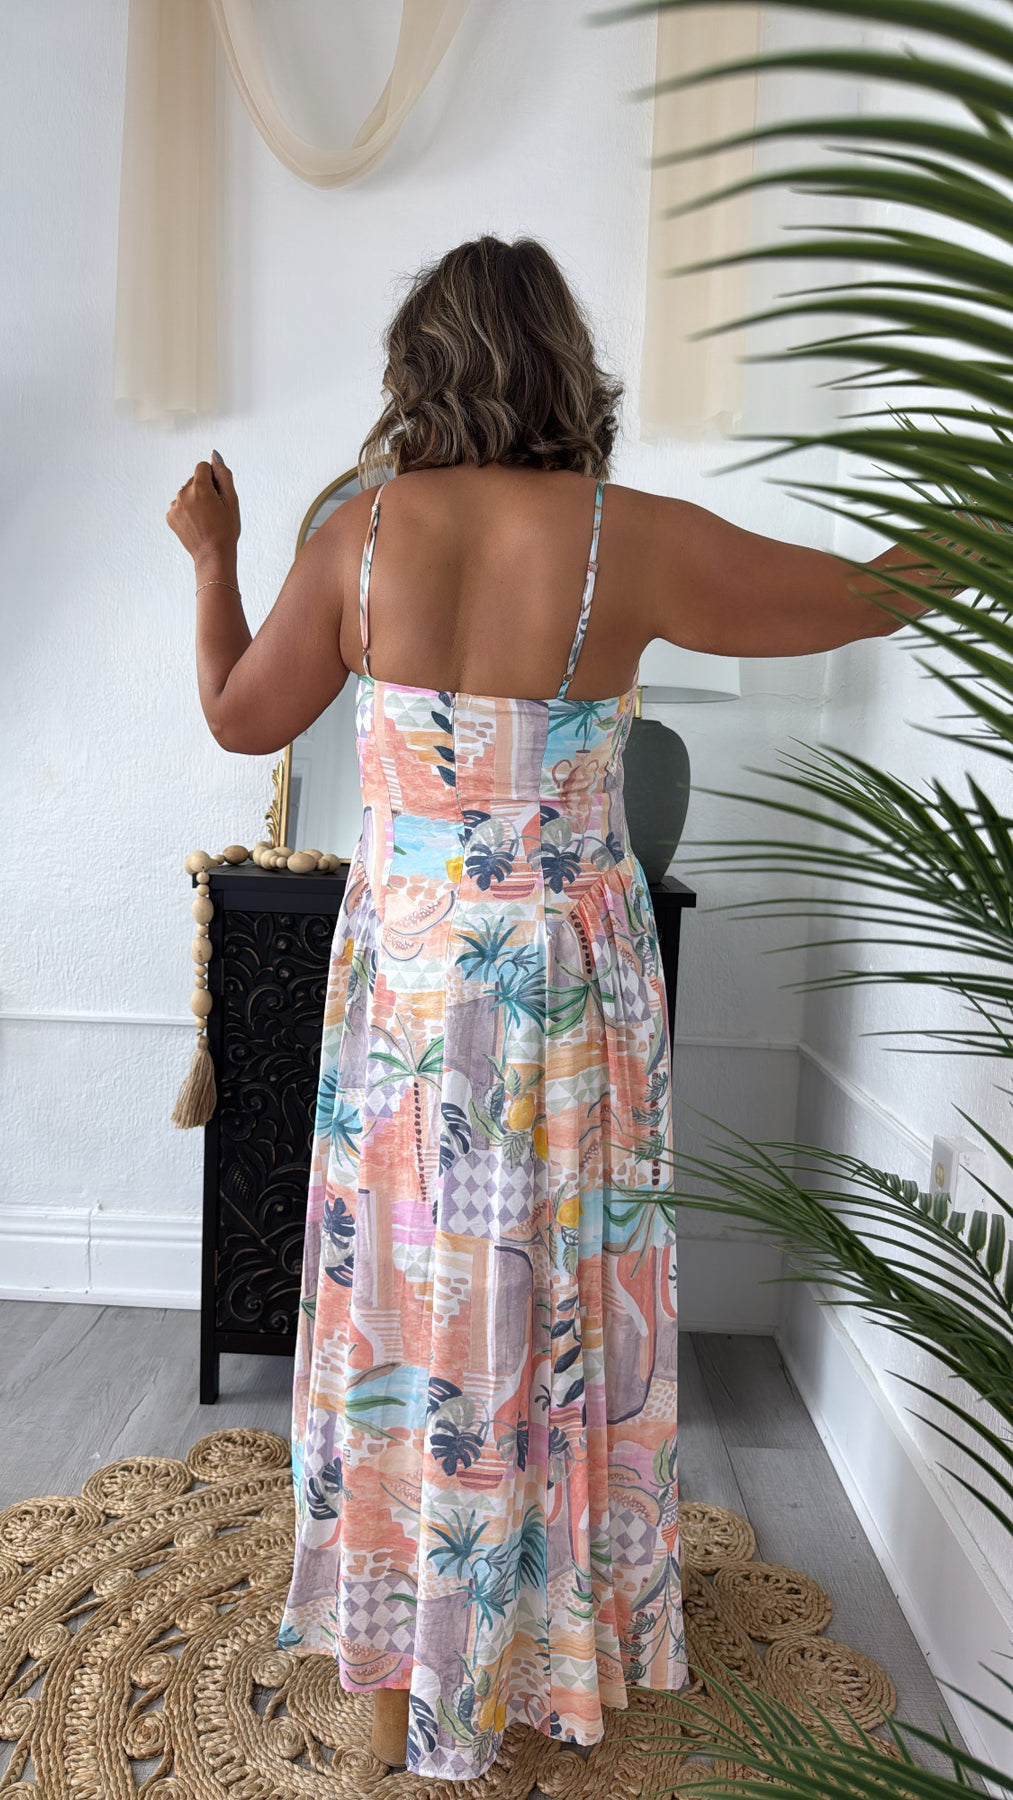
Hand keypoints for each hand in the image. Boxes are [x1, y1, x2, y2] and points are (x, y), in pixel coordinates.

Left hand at [166, 452, 240, 572]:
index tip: (218, 495)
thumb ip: (223, 474)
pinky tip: (196, 523)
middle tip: (214, 510)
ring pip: (187, 492)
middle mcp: (183, 494)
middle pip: (194, 479)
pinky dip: (187, 510)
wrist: (213, 555)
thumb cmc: (226, 529)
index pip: (203, 467)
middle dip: (204, 489)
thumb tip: (214, 455)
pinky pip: (180, 504)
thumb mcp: (232, 500)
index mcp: (199, 488)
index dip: (213, 479)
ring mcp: (174, 506)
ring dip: (195, 499)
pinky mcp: (170, 516)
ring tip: (205, 518)